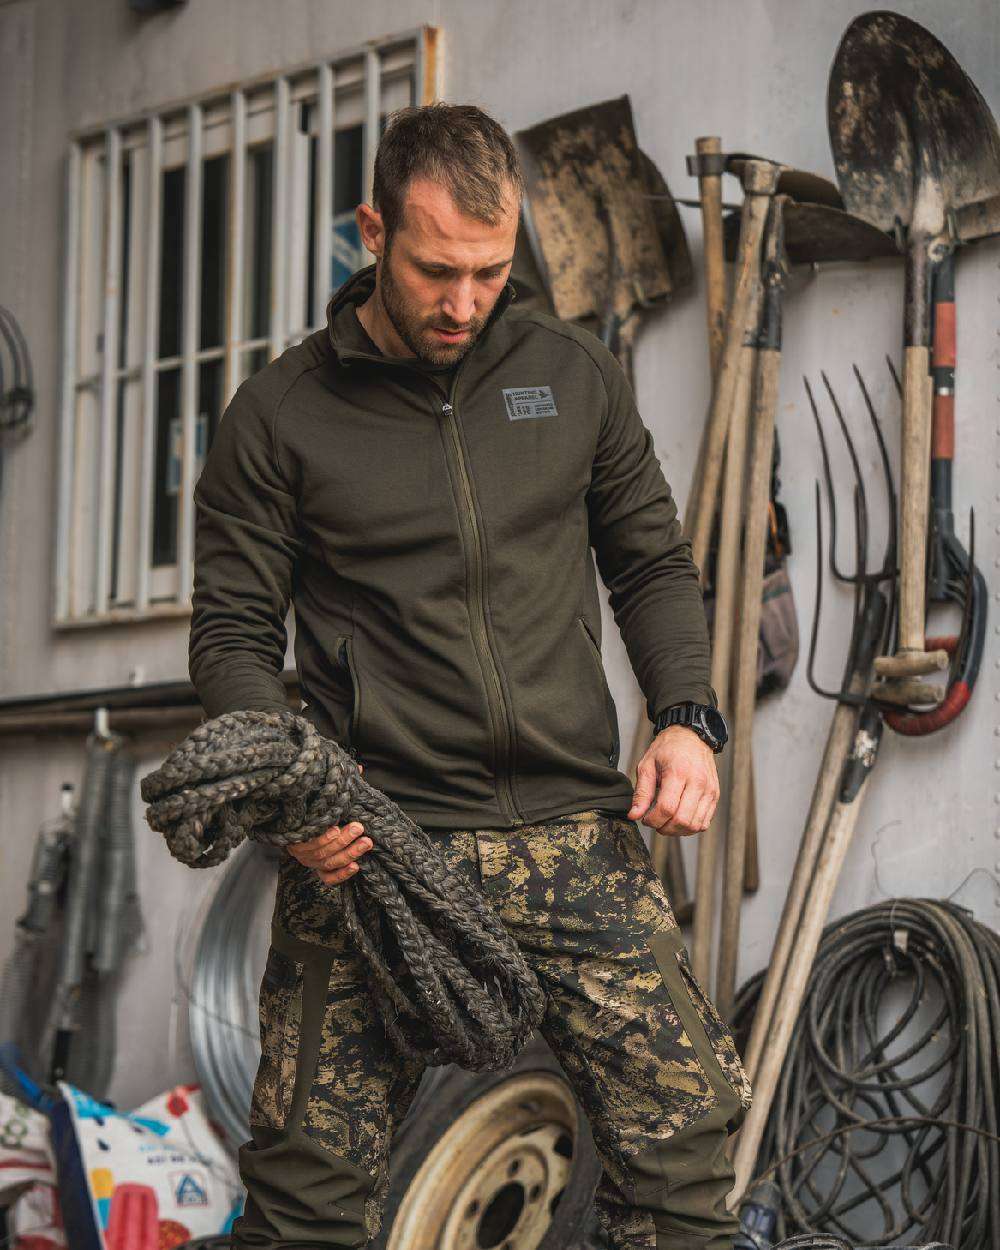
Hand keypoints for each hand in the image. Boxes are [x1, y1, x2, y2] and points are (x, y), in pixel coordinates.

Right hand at [286, 760, 372, 883]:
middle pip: (320, 851)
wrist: (304, 821)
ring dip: (348, 853)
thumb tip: (358, 769)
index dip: (322, 835)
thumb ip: (338, 784)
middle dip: (342, 840)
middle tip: (359, 828)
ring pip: (327, 862)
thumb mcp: (324, 794)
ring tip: (366, 843)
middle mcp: (301, 848)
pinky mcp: (319, 870)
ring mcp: (310, 861)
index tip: (336, 826)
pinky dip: (341, 874)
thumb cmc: (316, 806)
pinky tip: (356, 866)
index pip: (308, 837)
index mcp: (298, 829)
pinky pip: (328, 878)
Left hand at [627, 726, 719, 836]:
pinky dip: (690, 827)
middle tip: (654, 822)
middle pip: (682, 820)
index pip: (667, 808)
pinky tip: (679, 819)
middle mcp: (698, 782)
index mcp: (678, 772)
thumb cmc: (667, 749)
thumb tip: (634, 815)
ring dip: (677, 831)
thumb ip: (641, 793)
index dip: (653, 820)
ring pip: (695, 825)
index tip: (645, 819)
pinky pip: (704, 822)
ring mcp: (709, 790)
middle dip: (664, 828)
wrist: (691, 736)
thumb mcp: (647, 766)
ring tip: (666, 822)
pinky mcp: (715, 795)